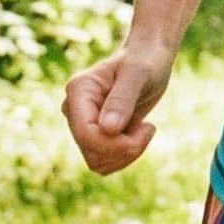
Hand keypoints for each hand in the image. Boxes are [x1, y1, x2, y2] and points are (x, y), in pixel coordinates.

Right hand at [62, 44, 171, 175]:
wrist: (149, 61)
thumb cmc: (145, 61)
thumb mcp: (138, 74)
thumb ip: (122, 99)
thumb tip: (107, 129)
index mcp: (78, 91)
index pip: (85, 133)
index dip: (114, 143)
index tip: (147, 129)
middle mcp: (74, 110)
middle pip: (91, 151)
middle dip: (124, 148)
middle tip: (149, 128)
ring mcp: (82, 124)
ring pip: (96, 162)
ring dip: (126, 155)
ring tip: (144, 130)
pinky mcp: (94, 135)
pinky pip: (104, 162)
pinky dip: (125, 156)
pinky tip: (139, 134)